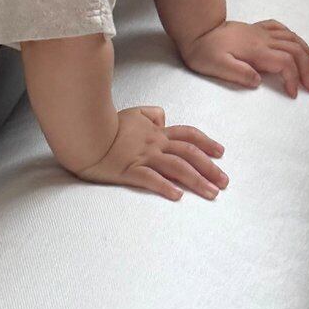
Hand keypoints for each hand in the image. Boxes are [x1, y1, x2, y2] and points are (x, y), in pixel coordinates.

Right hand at [73, 105, 228, 202]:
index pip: (187, 135)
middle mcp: (153, 144)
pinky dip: (165, 186)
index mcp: (155, 132)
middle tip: (225, 182)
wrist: (84, 131)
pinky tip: (178, 196)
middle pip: (188, 154)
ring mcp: (142, 157)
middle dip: (210, 168)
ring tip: (212, 193)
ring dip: (196, 180)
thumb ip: (151, 114)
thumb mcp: (133, 112)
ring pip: (176, 167)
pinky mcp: (127, 170)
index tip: (221, 153)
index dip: (206, 143)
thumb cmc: (106, 123)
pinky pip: (149, 178)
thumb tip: (164, 118)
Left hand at [180, 20, 308, 97]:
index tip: (293, 93)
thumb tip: (258, 80)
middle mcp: (262, 39)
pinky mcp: (256, 29)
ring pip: (293, 38)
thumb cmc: (203, 52)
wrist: (196, 30)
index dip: (293, 78)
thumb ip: (239, 73)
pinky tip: (297, 46)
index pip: (285, 62)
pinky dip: (294, 37)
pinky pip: (281, 28)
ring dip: (306, 54)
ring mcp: (260, 32)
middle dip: (308, 68)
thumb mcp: (216, 66)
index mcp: (255, 50)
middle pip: (296, 50)